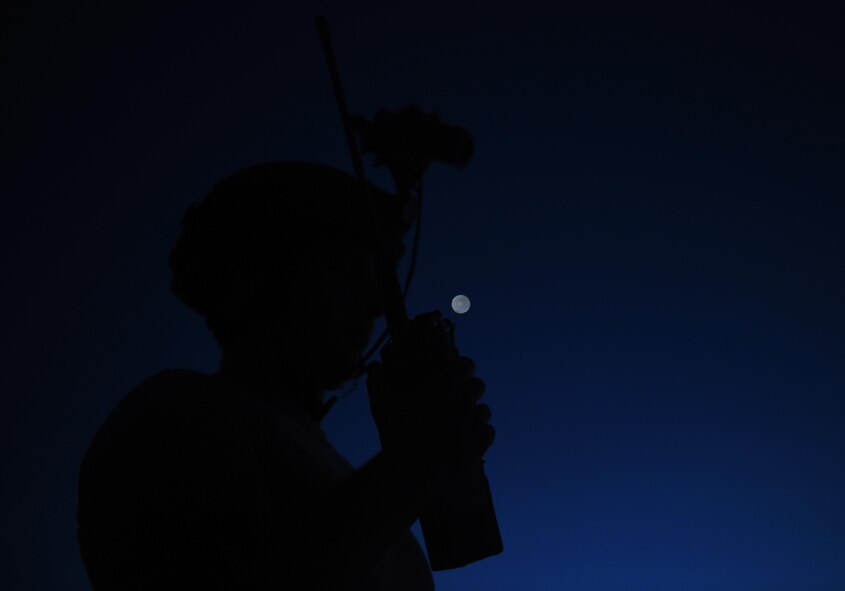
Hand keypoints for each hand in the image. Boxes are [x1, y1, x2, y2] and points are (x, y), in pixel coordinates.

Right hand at [366, 342, 494, 473]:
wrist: (413, 474)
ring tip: (460, 421)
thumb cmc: (396, 435)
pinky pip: (488, 431)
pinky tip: (467, 438)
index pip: (467, 364)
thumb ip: (377, 382)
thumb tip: (373, 365)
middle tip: (454, 399)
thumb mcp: (382, 407)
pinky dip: (479, 434)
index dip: (461, 368)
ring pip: (484, 410)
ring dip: (474, 413)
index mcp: (445, 386)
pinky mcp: (480, 445)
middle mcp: (465, 401)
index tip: (454, 373)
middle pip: (478, 386)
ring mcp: (475, 423)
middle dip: (468, 390)